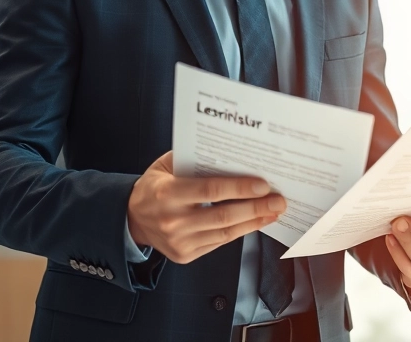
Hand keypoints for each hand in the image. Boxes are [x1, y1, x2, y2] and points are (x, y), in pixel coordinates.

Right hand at [127, 151, 285, 263]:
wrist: (131, 218)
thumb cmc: (153, 187)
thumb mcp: (165, 165)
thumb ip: (193, 159)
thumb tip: (231, 155)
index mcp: (167, 194)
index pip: (210, 191)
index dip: (239, 188)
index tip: (263, 185)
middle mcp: (173, 221)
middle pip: (223, 216)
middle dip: (255, 208)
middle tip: (279, 200)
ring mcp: (179, 242)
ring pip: (225, 234)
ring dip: (253, 222)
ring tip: (273, 211)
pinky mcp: (185, 255)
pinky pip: (219, 243)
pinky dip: (239, 232)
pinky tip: (254, 222)